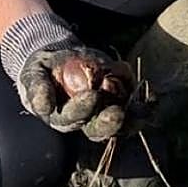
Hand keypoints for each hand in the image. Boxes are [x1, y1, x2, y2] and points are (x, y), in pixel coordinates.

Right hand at [0, 12, 134, 139]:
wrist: (60, 58)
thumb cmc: (43, 71)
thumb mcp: (34, 75)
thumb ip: (38, 90)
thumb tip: (45, 107)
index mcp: (63, 118)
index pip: (74, 119)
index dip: (83, 109)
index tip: (92, 95)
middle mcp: (85, 120)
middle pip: (100, 129)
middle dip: (110, 123)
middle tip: (117, 113)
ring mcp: (104, 111)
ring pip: (122, 123)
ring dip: (133, 116)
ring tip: (144, 108)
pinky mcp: (120, 100)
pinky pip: (135, 106)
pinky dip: (145, 103)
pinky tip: (153, 96)